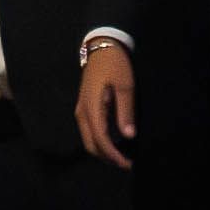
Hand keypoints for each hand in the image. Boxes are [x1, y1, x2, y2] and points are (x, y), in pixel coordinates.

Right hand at [76, 38, 137, 166]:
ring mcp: (81, 110)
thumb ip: (125, 111)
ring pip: (89, 140)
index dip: (113, 155)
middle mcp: (82, 112)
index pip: (100, 140)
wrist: (101, 45)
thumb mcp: (125, 85)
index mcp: (91, 108)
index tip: (128, 164)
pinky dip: (100, 141)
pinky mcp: (84, 107)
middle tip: (126, 163)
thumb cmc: (115, 63)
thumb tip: (128, 136)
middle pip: (91, 145)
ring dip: (103, 151)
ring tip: (122, 156)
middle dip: (107, 158)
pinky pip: (90, 131)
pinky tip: (115, 142)